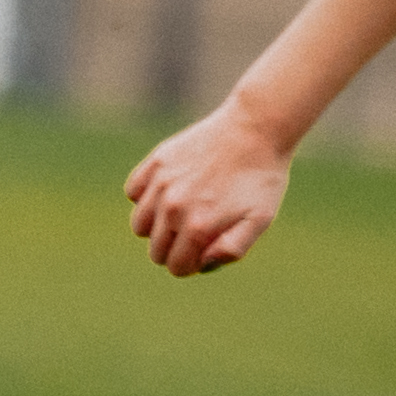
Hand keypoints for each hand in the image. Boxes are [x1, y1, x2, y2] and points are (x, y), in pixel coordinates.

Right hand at [126, 100, 296, 275]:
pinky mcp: (156, 162)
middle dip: (174, 251)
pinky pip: (133, 192)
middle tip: (197, 235)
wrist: (256, 129)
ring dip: (157, 227)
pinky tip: (169, 191)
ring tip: (181, 215)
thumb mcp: (260, 220)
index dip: (191, 265)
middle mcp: (173, 207)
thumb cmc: (261, 179)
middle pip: (155, 251)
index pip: (176, 266)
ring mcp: (161, 183)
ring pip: (139, 224)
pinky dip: (145, 198)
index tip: (205, 252)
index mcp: (198, 227)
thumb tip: (201, 265)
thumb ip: (232, 249)